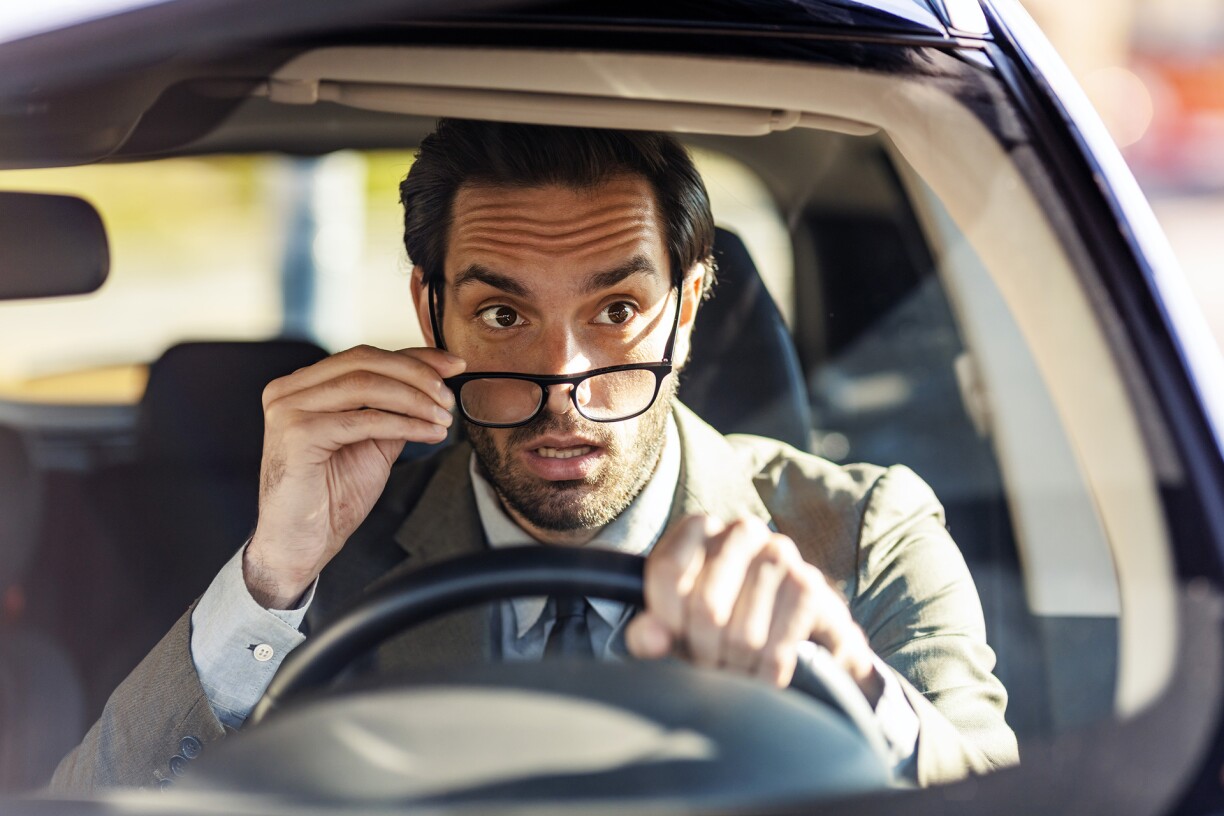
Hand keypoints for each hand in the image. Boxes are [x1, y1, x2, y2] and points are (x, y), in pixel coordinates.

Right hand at [245, 345, 464, 607]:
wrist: (301, 545)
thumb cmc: (330, 497)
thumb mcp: (372, 442)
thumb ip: (394, 409)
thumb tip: (434, 383)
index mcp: (302, 386)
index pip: (364, 357)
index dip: (414, 358)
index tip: (454, 366)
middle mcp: (288, 390)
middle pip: (364, 362)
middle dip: (417, 375)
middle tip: (449, 396)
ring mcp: (288, 410)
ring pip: (366, 386)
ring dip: (414, 400)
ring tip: (443, 418)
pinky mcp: (296, 434)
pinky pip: (363, 420)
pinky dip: (403, 424)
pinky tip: (428, 433)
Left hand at [625, 515, 883, 704]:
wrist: (801, 634)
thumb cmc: (725, 625)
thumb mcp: (679, 628)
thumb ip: (650, 634)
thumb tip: (650, 639)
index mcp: (700, 529)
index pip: (668, 571)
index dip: (667, 619)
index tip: (674, 640)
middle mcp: (743, 531)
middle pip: (707, 605)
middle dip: (705, 650)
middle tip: (709, 664)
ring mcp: (782, 555)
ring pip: (743, 633)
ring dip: (737, 667)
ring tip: (736, 669)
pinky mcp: (811, 587)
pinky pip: (777, 647)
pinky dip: (766, 674)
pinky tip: (765, 675)